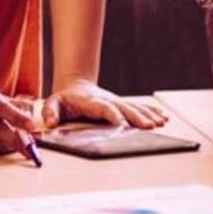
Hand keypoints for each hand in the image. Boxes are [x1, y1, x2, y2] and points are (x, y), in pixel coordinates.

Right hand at [0, 92, 38, 153]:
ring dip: (8, 147)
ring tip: (18, 146)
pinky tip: (0, 145)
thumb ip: (20, 106)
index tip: (32, 126)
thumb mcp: (1, 100)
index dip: (18, 117)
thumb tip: (40, 113)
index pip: (3, 109)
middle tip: (32, 149)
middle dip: (18, 141)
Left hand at [42, 80, 167, 129]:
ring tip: (160, 122)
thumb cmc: (65, 99)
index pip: (104, 108)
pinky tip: (163, 117)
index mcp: (91, 101)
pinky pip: (139, 107)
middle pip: (125, 108)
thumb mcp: (52, 103)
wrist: (76, 86)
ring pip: (135, 107)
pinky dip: (151, 111)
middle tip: (148, 126)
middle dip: (137, 117)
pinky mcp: (123, 104)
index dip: (113, 114)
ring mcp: (117, 101)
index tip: (122, 123)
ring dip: (148, 115)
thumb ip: (49, 112)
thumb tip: (49, 122)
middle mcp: (108, 100)